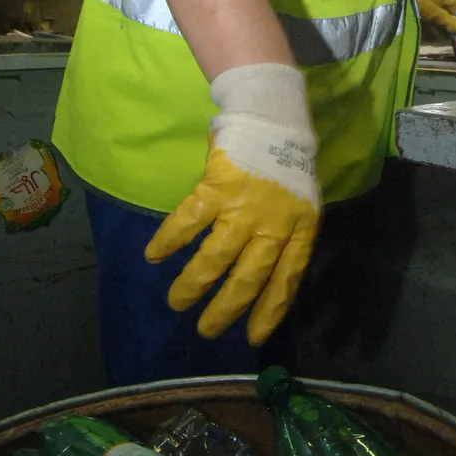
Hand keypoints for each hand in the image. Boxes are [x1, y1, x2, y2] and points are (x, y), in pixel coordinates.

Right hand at [144, 64, 319, 344]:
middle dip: (224, 309)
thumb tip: (262, 273)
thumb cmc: (286, 164)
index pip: (286, 279)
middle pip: (247, 278)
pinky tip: (154, 254)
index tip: (252, 338)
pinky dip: (169, 240)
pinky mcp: (216, 188)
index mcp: (299, 229)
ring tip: (175, 301)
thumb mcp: (301, 203)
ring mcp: (243, 207)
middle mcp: (273, 224)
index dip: (269, 311)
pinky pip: (188, 222)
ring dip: (192, 284)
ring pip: (215, 258)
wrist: (273, 116)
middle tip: (205, 330)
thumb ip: (285, 235)